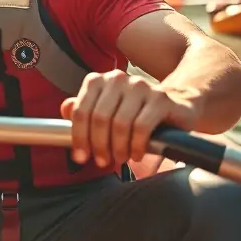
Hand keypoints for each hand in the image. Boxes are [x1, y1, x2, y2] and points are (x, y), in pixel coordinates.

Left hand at [60, 70, 199, 167]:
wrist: (176, 105)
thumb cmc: (136, 112)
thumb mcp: (108, 110)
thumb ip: (85, 110)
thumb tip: (65, 110)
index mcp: (100, 81)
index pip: (81, 110)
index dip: (78, 136)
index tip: (80, 155)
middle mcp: (118, 79)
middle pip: (99, 118)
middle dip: (99, 145)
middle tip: (103, 161)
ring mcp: (141, 86)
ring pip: (120, 123)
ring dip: (118, 148)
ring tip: (121, 158)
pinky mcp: (161, 99)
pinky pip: (142, 127)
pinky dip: (136, 146)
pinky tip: (136, 154)